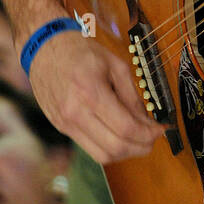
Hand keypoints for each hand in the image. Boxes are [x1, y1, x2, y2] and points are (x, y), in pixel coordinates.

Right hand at [27, 31, 160, 163]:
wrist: (43, 48)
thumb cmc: (80, 51)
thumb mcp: (114, 65)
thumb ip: (132, 96)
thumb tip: (147, 122)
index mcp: (91, 91)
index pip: (125, 128)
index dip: (148, 134)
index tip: (160, 129)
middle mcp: (75, 112)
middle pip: (115, 147)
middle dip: (141, 147)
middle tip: (152, 138)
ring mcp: (65, 123)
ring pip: (102, 155)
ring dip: (125, 153)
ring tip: (138, 140)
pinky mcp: (61, 127)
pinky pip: (89, 148)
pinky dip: (109, 147)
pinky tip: (119, 136)